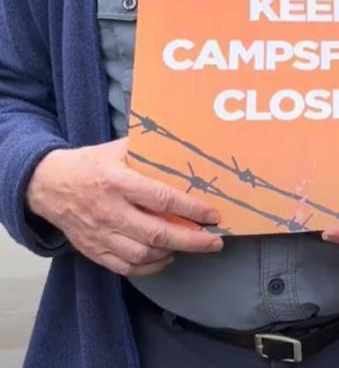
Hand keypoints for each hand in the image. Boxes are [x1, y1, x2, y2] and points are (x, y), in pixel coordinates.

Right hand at [26, 138, 223, 276]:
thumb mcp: (116, 149)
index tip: (213, 215)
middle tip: (215, 241)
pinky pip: (125, 267)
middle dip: (192, 241)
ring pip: (142, 254)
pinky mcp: (92, 250)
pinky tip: (166, 258)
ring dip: (173, 253)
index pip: (162, 199)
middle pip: (156, 233)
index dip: (191, 209)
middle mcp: (109, 211)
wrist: (45, 185)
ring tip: (193, 246)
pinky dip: (150, 268)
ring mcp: (100, 234)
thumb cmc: (89, 164)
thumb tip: (184, 150)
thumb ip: (148, 151)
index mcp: (118, 182)